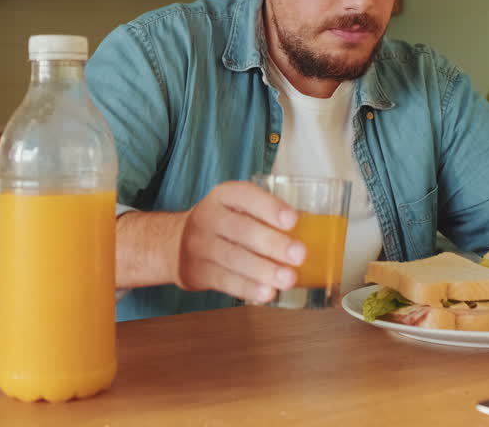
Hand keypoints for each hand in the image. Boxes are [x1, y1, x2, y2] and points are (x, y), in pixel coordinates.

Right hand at [172, 180, 304, 303]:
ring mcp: (199, 245)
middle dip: (272, 243)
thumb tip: (315, 231)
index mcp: (223, 195)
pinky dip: (248, 289)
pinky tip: (267, 294)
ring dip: (263, 270)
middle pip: (241, 230)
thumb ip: (265, 215)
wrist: (173, 243)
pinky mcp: (196, 272)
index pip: (245, 195)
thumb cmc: (223, 224)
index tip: (294, 220)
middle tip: (300, 254)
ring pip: (233, 258)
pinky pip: (224, 281)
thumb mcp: (236, 208)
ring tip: (288, 279)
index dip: (269, 207)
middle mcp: (208, 216)